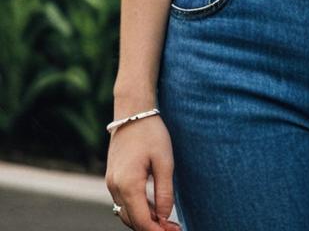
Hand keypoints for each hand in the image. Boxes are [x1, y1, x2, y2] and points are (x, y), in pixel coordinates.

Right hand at [105, 116, 181, 230]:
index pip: (141, 221)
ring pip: (126, 213)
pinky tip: (155, 207)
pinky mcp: (113, 178)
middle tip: (173, 228)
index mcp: (128, 184)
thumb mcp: (165, 161)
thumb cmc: (151, 133)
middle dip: (151, 228)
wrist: (132, 112)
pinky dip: (138, 208)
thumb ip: (164, 192)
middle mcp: (115, 187)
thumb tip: (165, 217)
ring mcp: (111, 183)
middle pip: (132, 220)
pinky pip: (124, 201)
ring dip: (144, 220)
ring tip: (167, 221)